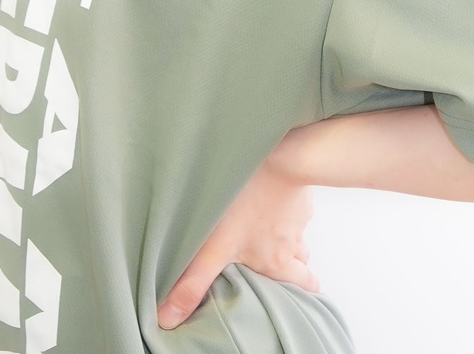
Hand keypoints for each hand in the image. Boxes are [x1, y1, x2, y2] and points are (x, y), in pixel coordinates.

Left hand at [157, 156, 319, 329]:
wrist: (277, 154)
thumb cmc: (247, 199)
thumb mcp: (214, 247)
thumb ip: (193, 283)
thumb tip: (168, 318)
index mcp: (278, 262)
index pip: (305, 287)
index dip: (301, 293)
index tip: (294, 295)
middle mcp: (293, 242)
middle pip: (304, 263)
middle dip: (295, 267)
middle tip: (279, 266)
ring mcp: (297, 213)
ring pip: (298, 234)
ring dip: (287, 236)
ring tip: (267, 232)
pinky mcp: (295, 187)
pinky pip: (295, 204)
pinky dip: (284, 205)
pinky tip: (266, 197)